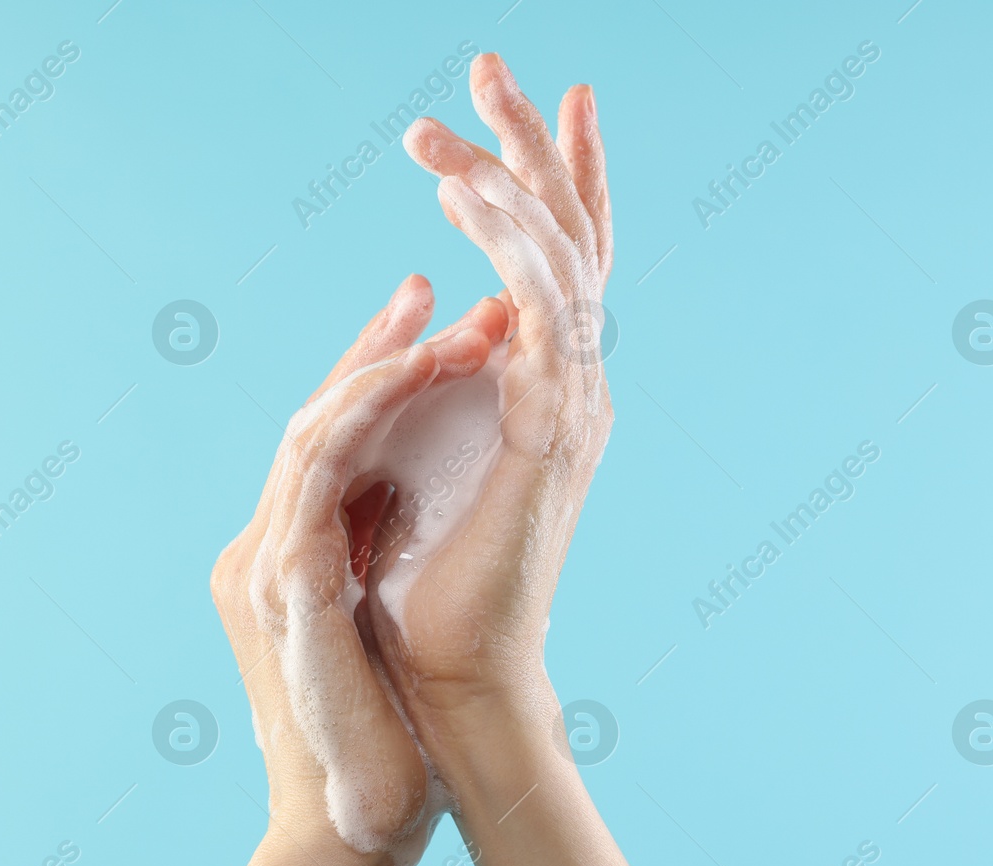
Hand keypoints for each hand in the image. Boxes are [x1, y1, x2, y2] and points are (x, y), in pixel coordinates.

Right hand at [210, 276, 501, 854]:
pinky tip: (417, 372)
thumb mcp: (387, 628)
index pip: (328, 447)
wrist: (356, 825)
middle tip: (437, 291)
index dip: (371, 375)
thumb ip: (382, 562)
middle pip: (314, 421)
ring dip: (383, 366)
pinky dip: (366, 411)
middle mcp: (264, 551)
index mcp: (289, 560)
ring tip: (449, 321)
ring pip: (309, 430)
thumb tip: (418, 506)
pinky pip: (321, 471)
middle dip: (377, 350)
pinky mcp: (286, 586)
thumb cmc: (390, 738)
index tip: (428, 319)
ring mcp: (266, 566)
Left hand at [366, 53, 613, 780]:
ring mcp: (573, 408)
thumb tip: (444, 325)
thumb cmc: (422, 579)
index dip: (543, 174)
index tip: (513, 97)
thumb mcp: (419, 453)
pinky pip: (548, 322)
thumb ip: (438, 384)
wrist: (445, 678)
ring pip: (562, 261)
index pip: (555, 257)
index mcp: (544, 387)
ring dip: (509, 181)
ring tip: (449, 117)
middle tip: (491, 60)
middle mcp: (573, 385)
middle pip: (570, 235)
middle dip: (533, 145)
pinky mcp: (554, 440)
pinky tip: (471, 204)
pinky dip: (516, 256)